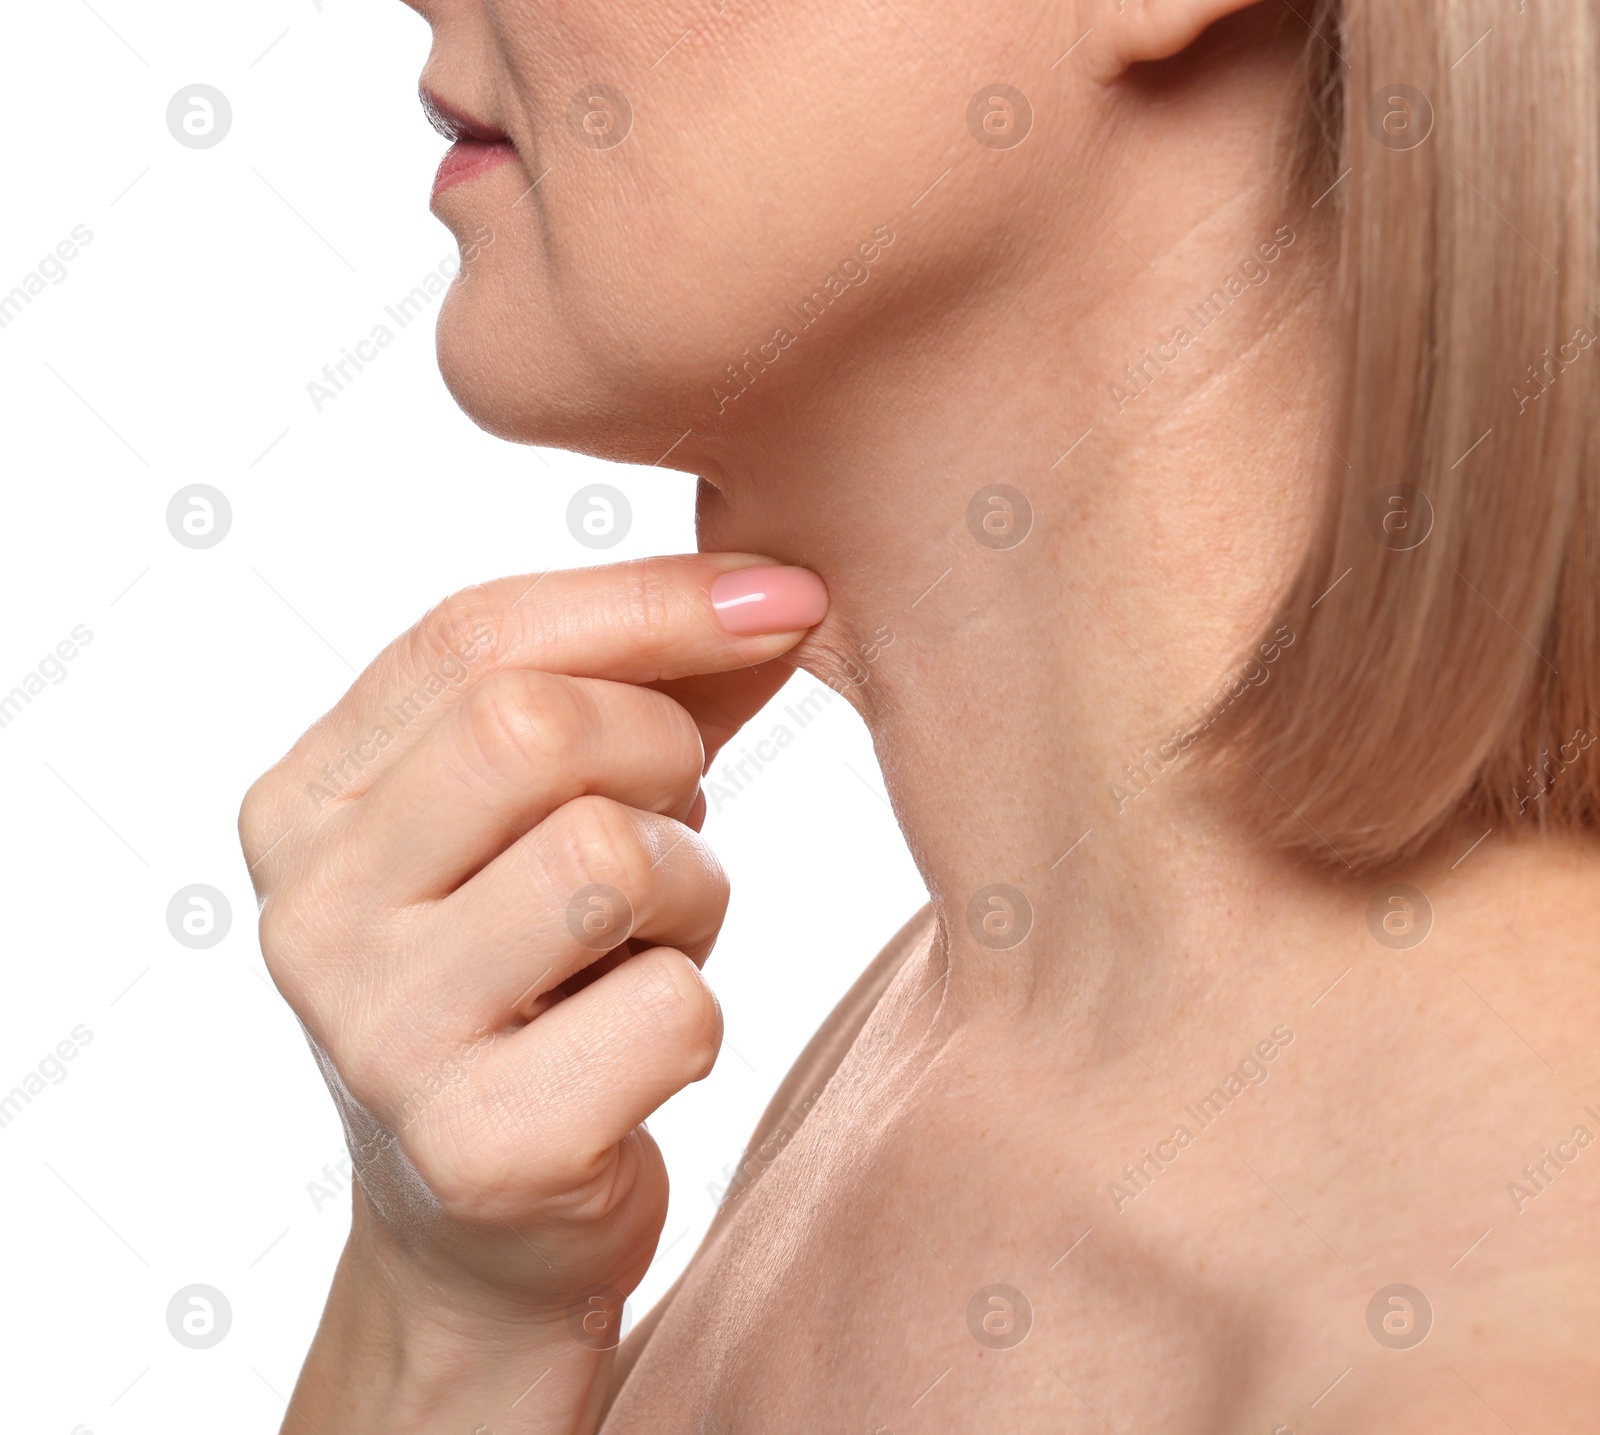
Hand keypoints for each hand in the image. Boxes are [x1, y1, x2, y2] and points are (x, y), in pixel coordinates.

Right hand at [238, 555, 826, 1428]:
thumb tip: (780, 585)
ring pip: (608, 859)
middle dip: (661, 752)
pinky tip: (642, 1048)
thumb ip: (645, 690)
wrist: (487, 1226)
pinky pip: (673, 1007)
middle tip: (673, 818)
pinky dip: (698, 1012)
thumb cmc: (542, 981)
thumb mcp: (558, 814)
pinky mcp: (477, 1150)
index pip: (472, 634)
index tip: (789, 595)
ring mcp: (378, 1036)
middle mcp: (311, 910)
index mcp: (307, 802)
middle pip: (530, 729)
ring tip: (650, 944)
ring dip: (687, 890)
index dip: (651, 598)